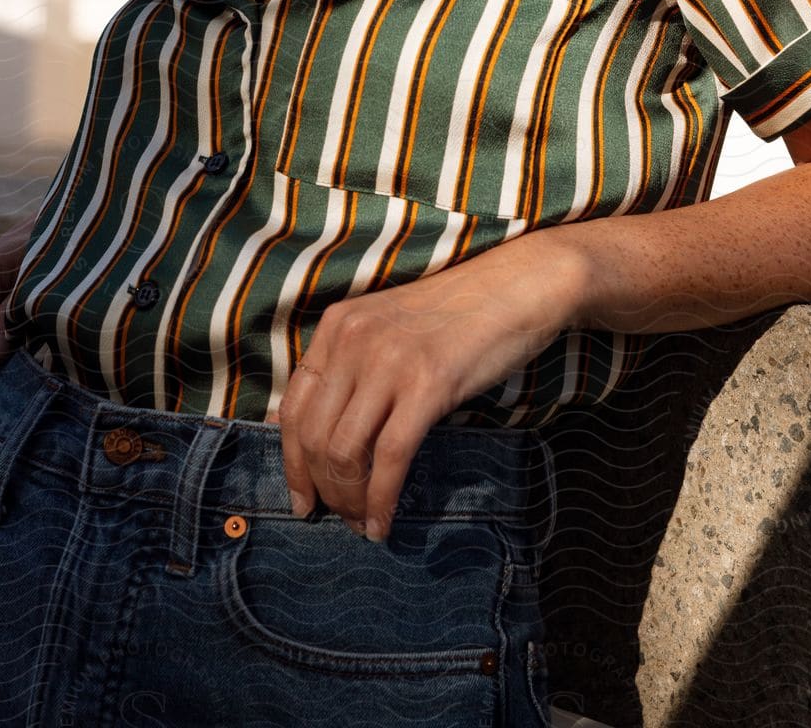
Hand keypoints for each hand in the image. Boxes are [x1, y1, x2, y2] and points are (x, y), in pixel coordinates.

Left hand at [272, 228, 585, 542]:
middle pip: (315, 436)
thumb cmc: (456, 316)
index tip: (303, 500)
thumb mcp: (388, 331)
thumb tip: (319, 435)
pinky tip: (384, 522)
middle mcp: (353, 339)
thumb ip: (351, 369)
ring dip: (350, 499)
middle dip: (325, 489)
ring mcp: (389, 360)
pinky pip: (390, 457)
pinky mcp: (427, 383)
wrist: (516, 288)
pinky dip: (381, 498)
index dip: (293, 463)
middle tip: (342, 518)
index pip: (294, 407)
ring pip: (345, 452)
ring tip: (364, 522)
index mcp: (338, 325)